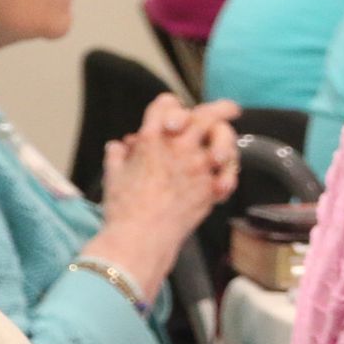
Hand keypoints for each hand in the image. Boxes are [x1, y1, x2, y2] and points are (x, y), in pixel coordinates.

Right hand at [84, 94, 242, 292]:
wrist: (140, 238)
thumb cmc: (123, 210)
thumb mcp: (112, 176)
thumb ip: (117, 156)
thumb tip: (118, 147)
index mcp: (150, 139)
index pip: (165, 105)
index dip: (169, 105)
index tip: (176, 111)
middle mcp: (178, 146)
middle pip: (206, 114)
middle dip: (222, 108)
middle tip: (230, 109)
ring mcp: (198, 166)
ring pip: (224, 137)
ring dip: (228, 139)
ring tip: (226, 145)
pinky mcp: (211, 187)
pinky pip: (228, 173)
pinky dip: (228, 174)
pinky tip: (223, 178)